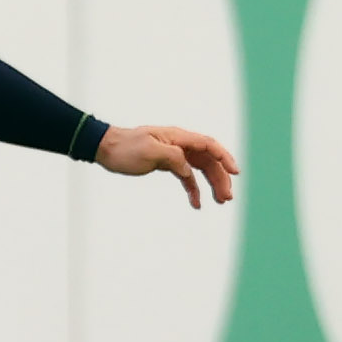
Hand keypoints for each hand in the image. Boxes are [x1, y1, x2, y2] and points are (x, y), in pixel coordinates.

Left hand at [95, 124, 239, 209]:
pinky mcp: (167, 163)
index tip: (235, 173)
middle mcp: (180, 144)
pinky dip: (193, 189)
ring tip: (221, 201)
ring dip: (211, 184)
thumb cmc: (125, 148)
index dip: (224, 158)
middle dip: (220, 178)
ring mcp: (174, 154)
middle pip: (208, 160)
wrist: (106, 148)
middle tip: (227, 198)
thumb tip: (188, 170)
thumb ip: (173, 158)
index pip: (208, 145)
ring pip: (200, 169)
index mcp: (178, 137)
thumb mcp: (149, 152)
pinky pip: (186, 176)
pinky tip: (196, 203)